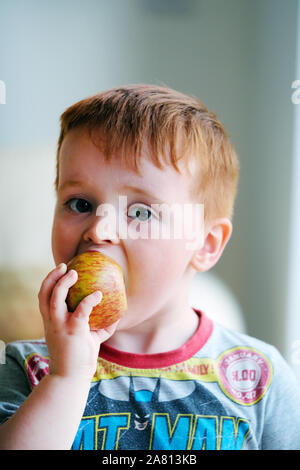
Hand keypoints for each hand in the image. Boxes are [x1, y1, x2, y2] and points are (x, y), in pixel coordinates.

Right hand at [38, 263, 118, 381]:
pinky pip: (80, 311)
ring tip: (74, 273)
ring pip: (55, 299)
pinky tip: (98, 295)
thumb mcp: (88, 339)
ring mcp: (60, 326)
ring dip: (63, 284)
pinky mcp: (73, 331)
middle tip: (63, 265)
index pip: (43, 297)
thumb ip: (98, 327)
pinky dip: (89, 300)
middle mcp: (52, 322)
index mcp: (51, 322)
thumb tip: (116, 317)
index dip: (49, 282)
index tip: (58, 270)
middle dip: (51, 277)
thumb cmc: (79, 358)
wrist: (71, 378)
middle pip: (44, 294)